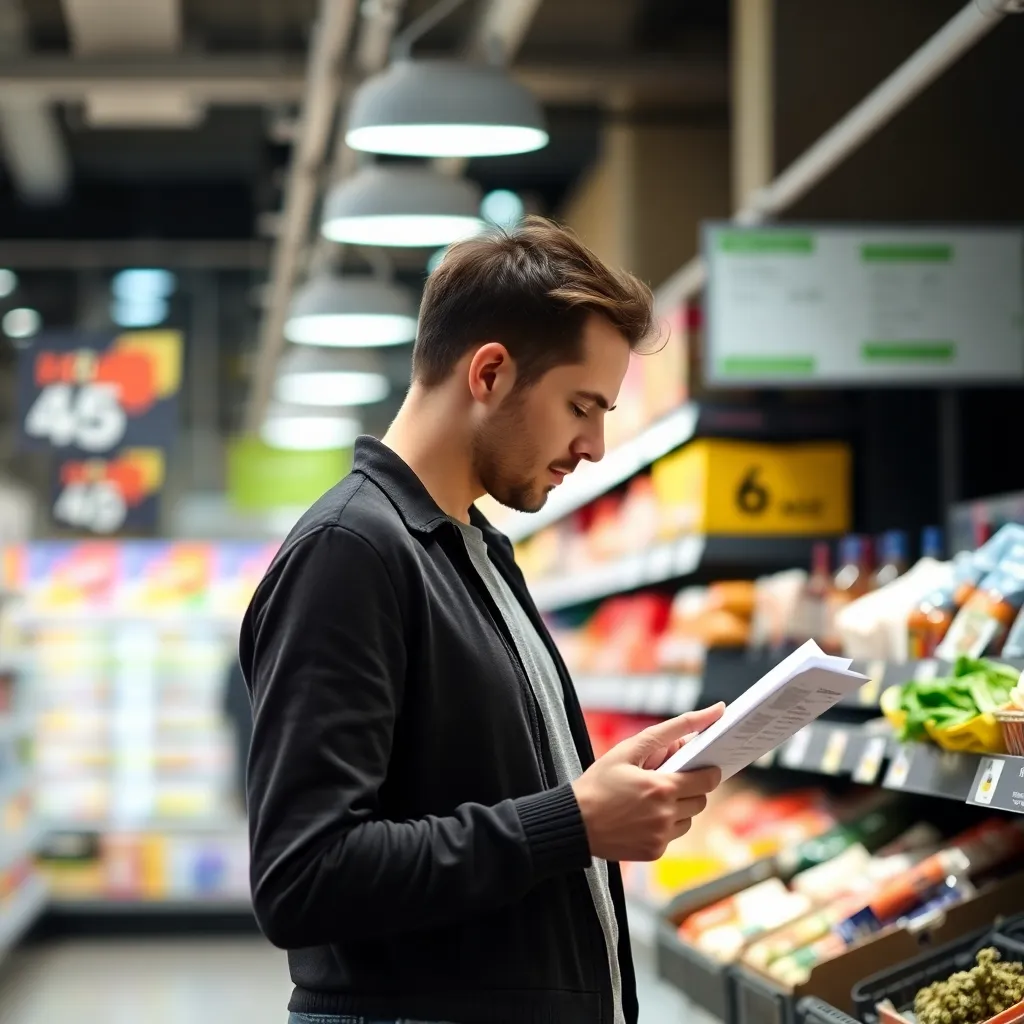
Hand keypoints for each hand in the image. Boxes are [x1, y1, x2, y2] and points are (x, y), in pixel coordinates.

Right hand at [571, 704, 724, 862]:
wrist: (573, 821)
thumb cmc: (598, 782)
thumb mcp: (628, 749)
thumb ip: (671, 730)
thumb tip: (714, 712)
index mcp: (662, 787)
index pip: (709, 779)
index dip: (707, 771)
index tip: (699, 766)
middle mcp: (666, 815)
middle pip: (701, 800)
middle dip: (690, 787)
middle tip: (666, 780)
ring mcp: (661, 836)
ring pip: (689, 819)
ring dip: (678, 807)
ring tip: (650, 799)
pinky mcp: (654, 851)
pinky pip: (673, 835)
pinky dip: (664, 825)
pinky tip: (641, 816)